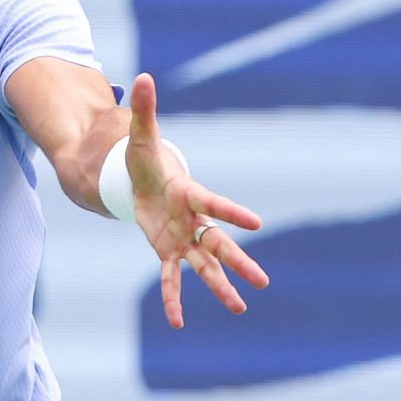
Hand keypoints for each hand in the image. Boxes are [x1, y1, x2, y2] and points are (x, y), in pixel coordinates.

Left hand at [125, 73, 271, 328]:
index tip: (258, 223)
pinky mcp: (167, 251)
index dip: (234, 212)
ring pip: (205, 265)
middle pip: (219, 243)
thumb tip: (142, 77)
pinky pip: (171, 279)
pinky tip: (178, 322)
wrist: (139, 181)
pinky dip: (173, 299)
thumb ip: (144, 110)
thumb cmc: (145, 158)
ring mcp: (182, 238)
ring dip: (220, 286)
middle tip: (262, 281)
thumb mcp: (140, 137)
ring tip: (239, 307)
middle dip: (238, 261)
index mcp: (191, 193)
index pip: (215, 205)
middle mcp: (193, 220)